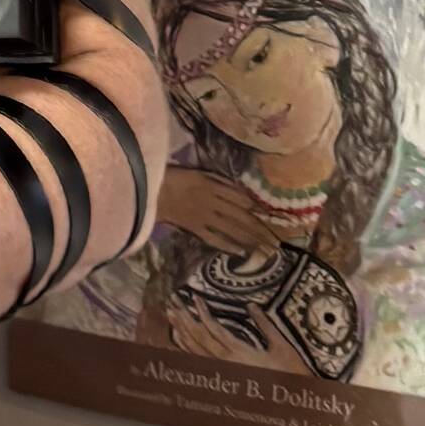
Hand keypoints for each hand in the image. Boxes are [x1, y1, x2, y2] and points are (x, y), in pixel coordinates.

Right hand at [153, 167, 283, 258]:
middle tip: (276, 242)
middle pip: (241, 217)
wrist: (149, 191)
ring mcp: (204, 218)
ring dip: (250, 240)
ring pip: (232, 230)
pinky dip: (227, 246)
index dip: (257, 208)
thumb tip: (240, 192)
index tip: (271, 216)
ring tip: (265, 250)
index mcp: (213, 187)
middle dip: (260, 229)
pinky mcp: (194, 228)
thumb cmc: (171, 177)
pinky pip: (214, 239)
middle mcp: (213, 203)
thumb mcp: (196, 172)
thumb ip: (217, 180)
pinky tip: (240, 253)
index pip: (241, 199)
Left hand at [168, 293, 311, 373]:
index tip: (195, 297)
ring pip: (195, 349)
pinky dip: (186, 347)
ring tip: (171, 314)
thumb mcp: (281, 346)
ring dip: (182, 330)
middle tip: (173, 301)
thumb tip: (251, 305)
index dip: (202, 312)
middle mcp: (226, 361)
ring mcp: (222, 370)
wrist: (290, 403)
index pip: (214, 329)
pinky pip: (198, 360)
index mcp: (240, 352)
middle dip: (185, 318)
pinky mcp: (223, 376)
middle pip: (199, 337)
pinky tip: (177, 337)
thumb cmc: (290, 372)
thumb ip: (265, 325)